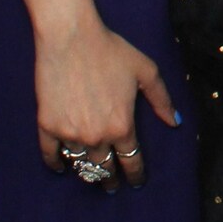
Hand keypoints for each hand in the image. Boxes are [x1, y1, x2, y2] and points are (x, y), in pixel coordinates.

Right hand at [35, 12, 176, 190]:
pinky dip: (55, 163)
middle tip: (112, 184)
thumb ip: (161, 99)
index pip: (131, 161)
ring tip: (90, 175)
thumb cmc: (110, 50)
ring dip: (86, 172)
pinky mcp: (48, 125)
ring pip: (80, 163)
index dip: (135, 174)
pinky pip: (50, 154)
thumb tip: (174, 122)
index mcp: (122, 126)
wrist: (71, 37)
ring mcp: (70, 133)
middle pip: (105, 168)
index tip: (136, 181)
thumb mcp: (145, 71)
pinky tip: (60, 167)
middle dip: (111, 179)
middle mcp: (97, 136)